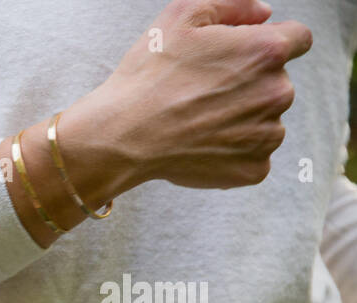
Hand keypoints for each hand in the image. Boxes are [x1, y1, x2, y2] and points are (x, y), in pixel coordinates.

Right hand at [69, 0, 312, 192]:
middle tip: (202, 93)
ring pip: (266, 120)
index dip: (267, 44)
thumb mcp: (181, 14)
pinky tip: (201, 145)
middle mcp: (278, 92)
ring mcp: (268, 135)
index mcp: (267, 50)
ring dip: (242, 119)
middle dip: (249, 84)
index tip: (239, 58)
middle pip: (277, 82)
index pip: (299, 38)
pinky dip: (232, 152)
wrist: (122, 136)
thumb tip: (264, 14)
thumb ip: (233, 3)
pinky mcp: (254, 168)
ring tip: (198, 122)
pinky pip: (253, 156)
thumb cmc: (148, 75)